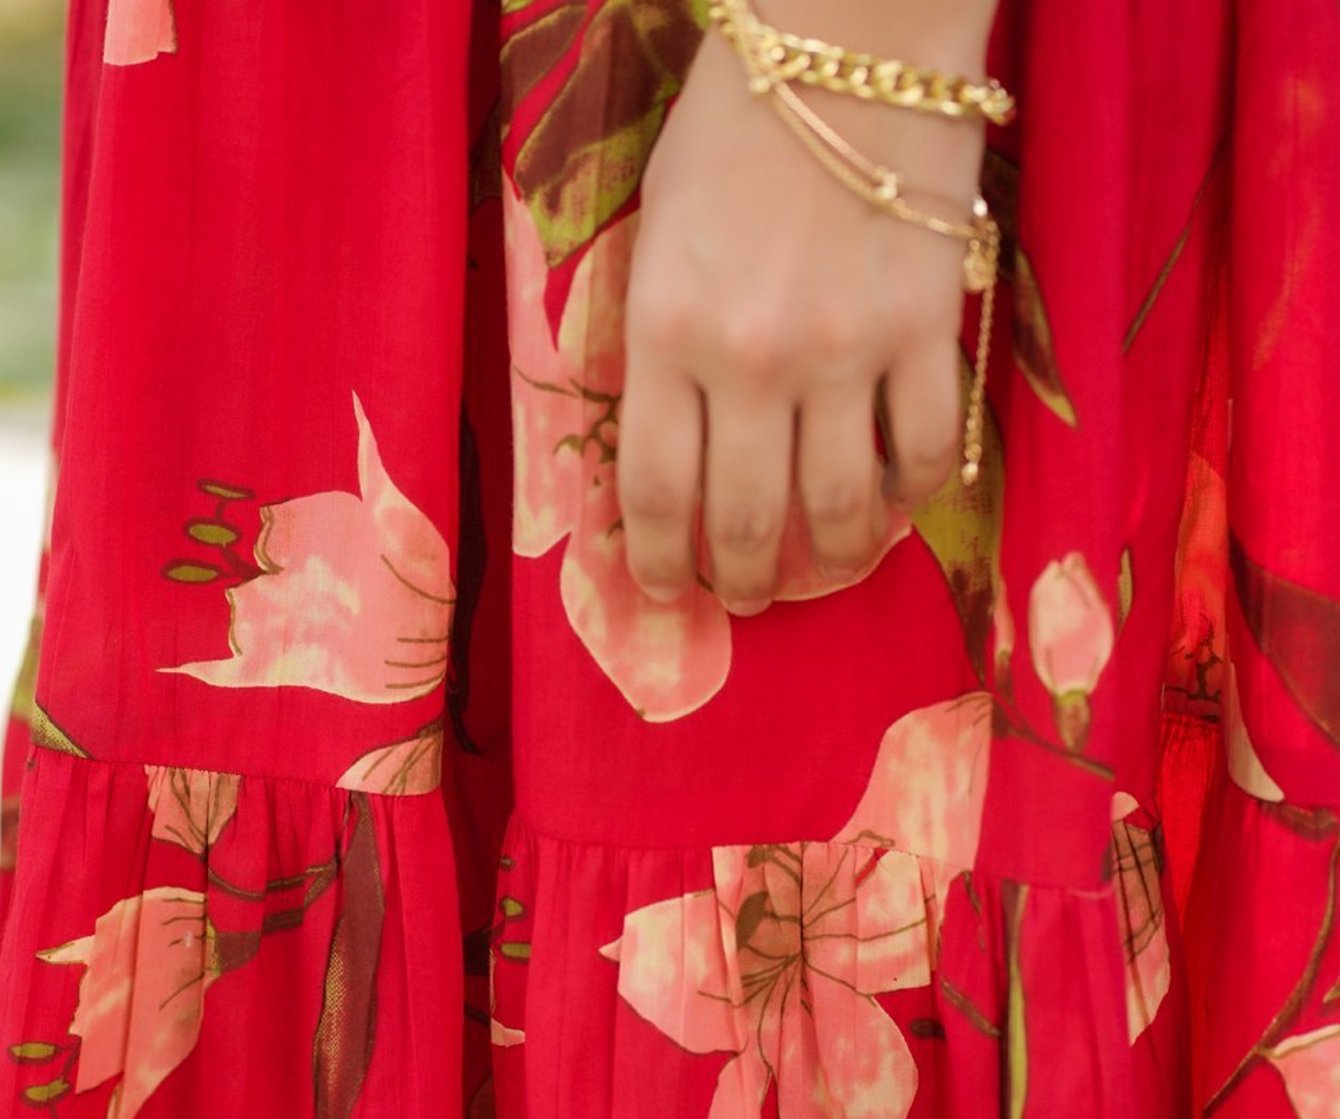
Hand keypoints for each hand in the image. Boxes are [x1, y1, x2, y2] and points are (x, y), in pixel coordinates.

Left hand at [617, 4, 992, 614]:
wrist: (850, 38)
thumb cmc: (733, 128)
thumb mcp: (656, 237)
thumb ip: (658, 347)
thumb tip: (673, 454)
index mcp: (667, 332)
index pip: (655, 494)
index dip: (660, 566)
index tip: (672, 594)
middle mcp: (753, 359)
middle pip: (747, 523)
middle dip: (745, 583)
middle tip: (748, 598)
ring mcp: (847, 350)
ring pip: (840, 512)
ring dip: (830, 563)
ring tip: (824, 573)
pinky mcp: (927, 330)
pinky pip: (924, 454)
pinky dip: (909, 499)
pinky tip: (893, 506)